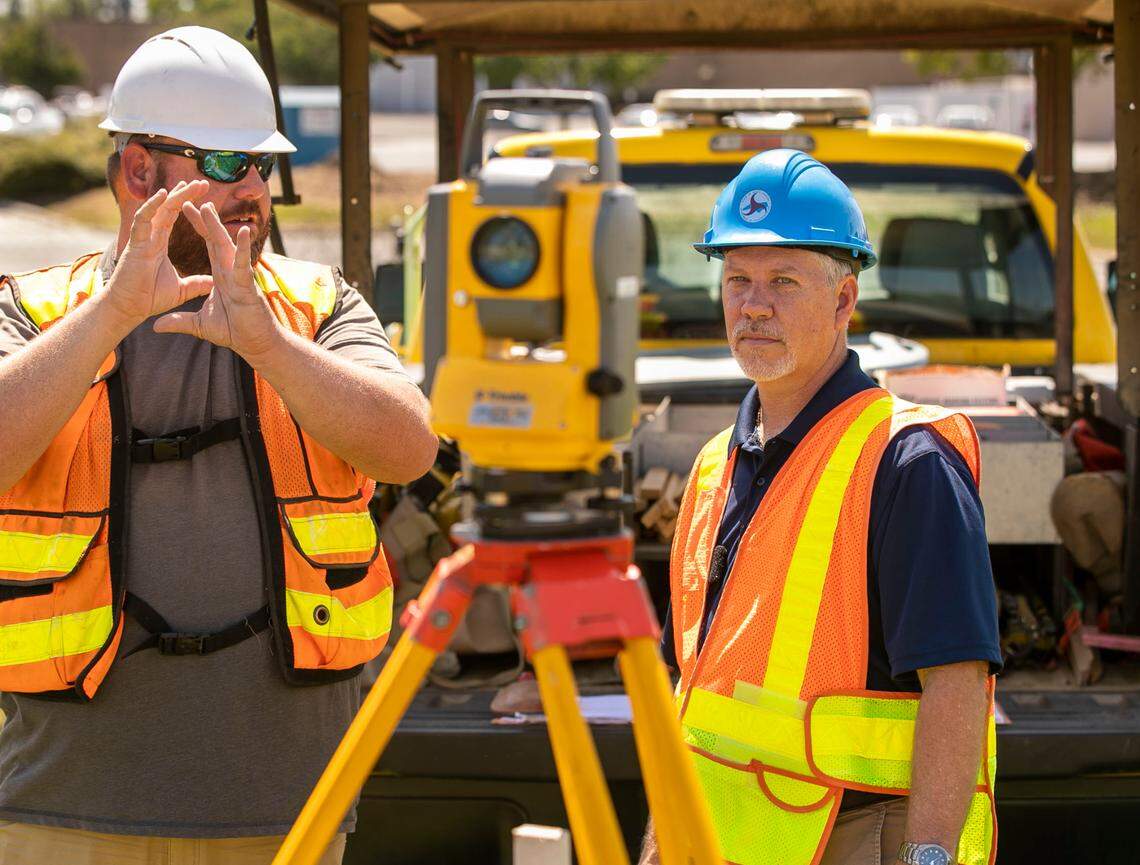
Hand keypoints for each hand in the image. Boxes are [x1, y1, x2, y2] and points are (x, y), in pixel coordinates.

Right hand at [103, 181, 211, 326]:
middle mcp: (149, 237)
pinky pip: (143, 220)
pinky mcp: (135, 245)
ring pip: (157, 209)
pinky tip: (164, 194)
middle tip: (202, 182)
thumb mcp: (181, 289)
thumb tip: (214, 283)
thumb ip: (196, 283)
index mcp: (158, 243)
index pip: (173, 217)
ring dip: (173, 195)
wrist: (130, 310)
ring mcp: (141, 239)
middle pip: (167, 208)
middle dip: (184, 194)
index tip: (202, 193)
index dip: (186, 203)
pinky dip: (152, 206)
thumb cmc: (149, 298)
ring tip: (188, 183)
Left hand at [152, 201, 282, 359]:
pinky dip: (243, 249)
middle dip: (205, 220)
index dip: (197, 227)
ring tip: (209, 208)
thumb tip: (156, 326)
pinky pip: (244, 265)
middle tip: (194, 199)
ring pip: (228, 247)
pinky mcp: (248, 286)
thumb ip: (179, 321)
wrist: (255, 344)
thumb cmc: (235, 331)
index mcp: (221, 276)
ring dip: (218, 227)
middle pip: (216, 240)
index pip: (207, 246)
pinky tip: (242, 232)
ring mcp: (240, 277)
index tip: (184, 209)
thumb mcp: (200, 325)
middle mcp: (231, 272)